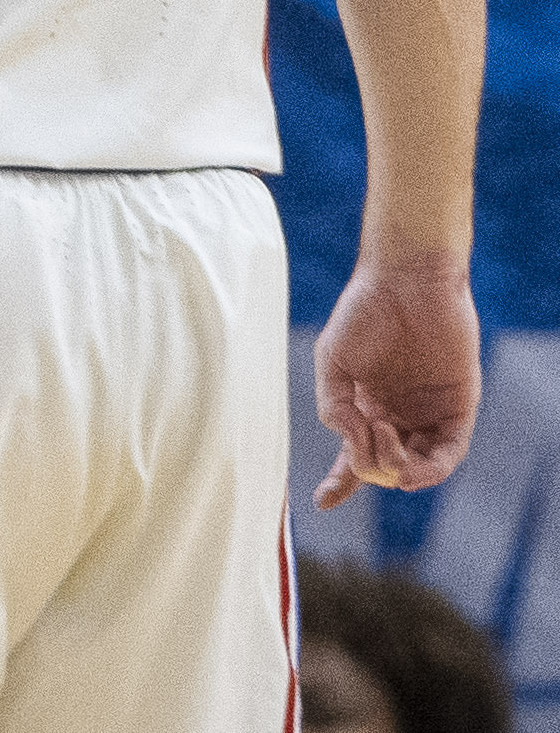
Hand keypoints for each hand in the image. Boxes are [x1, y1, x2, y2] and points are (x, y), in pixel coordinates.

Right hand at [311, 257, 478, 505]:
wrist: (407, 280)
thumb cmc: (363, 313)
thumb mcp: (332, 360)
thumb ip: (334, 406)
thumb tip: (351, 447)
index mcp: (365, 404)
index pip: (355, 453)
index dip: (340, 480)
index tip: (322, 502)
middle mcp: (398, 413)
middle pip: (386, 466)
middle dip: (371, 469)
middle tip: (362, 445)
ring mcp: (429, 412)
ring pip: (418, 465)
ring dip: (399, 471)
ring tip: (387, 453)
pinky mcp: (459, 408)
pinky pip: (449, 452)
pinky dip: (431, 468)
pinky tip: (412, 468)